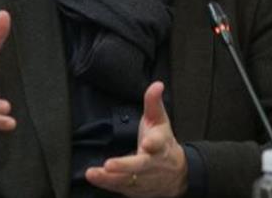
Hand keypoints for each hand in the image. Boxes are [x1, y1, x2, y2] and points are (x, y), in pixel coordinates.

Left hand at [85, 81, 187, 196]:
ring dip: (110, 179)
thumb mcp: (160, 120)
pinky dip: (107, 184)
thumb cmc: (164, 142)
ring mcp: (145, 179)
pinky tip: (95, 178)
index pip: (159, 143)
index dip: (153, 142)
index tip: (147, 142)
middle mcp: (153, 163)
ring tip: (93, 173)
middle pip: (140, 166)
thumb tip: (157, 84)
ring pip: (128, 180)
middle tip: (109, 164)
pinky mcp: (137, 189)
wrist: (178, 174)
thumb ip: (153, 102)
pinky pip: (121, 188)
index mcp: (160, 145)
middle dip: (125, 166)